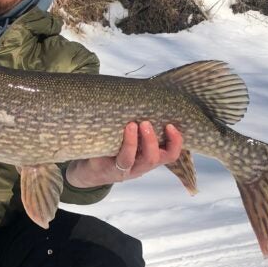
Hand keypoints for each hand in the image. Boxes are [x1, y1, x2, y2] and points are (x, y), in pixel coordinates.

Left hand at [65, 122, 182, 187]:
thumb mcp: (132, 140)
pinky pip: (116, 159)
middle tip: (146, 123)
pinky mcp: (107, 168)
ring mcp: (124, 170)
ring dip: (134, 142)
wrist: (91, 170)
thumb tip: (150, 96)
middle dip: (152, 140)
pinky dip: (120, 145)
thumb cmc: (115, 148)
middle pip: (154, 159)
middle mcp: (139, 167)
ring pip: (133, 161)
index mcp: (150, 158)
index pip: (170, 154)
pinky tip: (117, 131)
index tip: (171, 125)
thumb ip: (141, 126)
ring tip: (132, 125)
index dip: (176, 142)